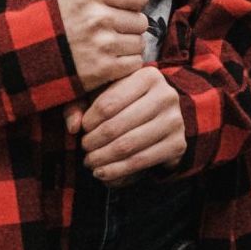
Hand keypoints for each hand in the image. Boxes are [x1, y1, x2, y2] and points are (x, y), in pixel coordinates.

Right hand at [50, 0, 148, 90]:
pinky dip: (127, 63)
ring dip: (129, 45)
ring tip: (114, 45)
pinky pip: (134, 63)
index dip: (134, 1)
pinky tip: (113, 60)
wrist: (26, 56)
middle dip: (131, 25)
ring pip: (139, 43)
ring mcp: (103, 45)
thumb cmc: (43, 20)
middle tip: (117, 29)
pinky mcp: (103, 69)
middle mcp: (100, 18)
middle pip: (141, 21)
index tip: (126, 6)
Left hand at [64, 65, 186, 184]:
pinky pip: (141, 161)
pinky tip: (103, 173)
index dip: (89, 120)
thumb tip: (73, 126)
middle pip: (117, 125)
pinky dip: (117, 171)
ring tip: (90, 162)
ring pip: (127, 145)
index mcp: (148, 76)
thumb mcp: (104, 94)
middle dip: (94, 142)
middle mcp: (166, 96)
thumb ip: (80, 104)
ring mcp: (174, 121)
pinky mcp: (177, 144)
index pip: (108, 103)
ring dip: (103, 158)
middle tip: (84, 149)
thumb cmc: (127, 102)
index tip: (82, 129)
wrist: (163, 116)